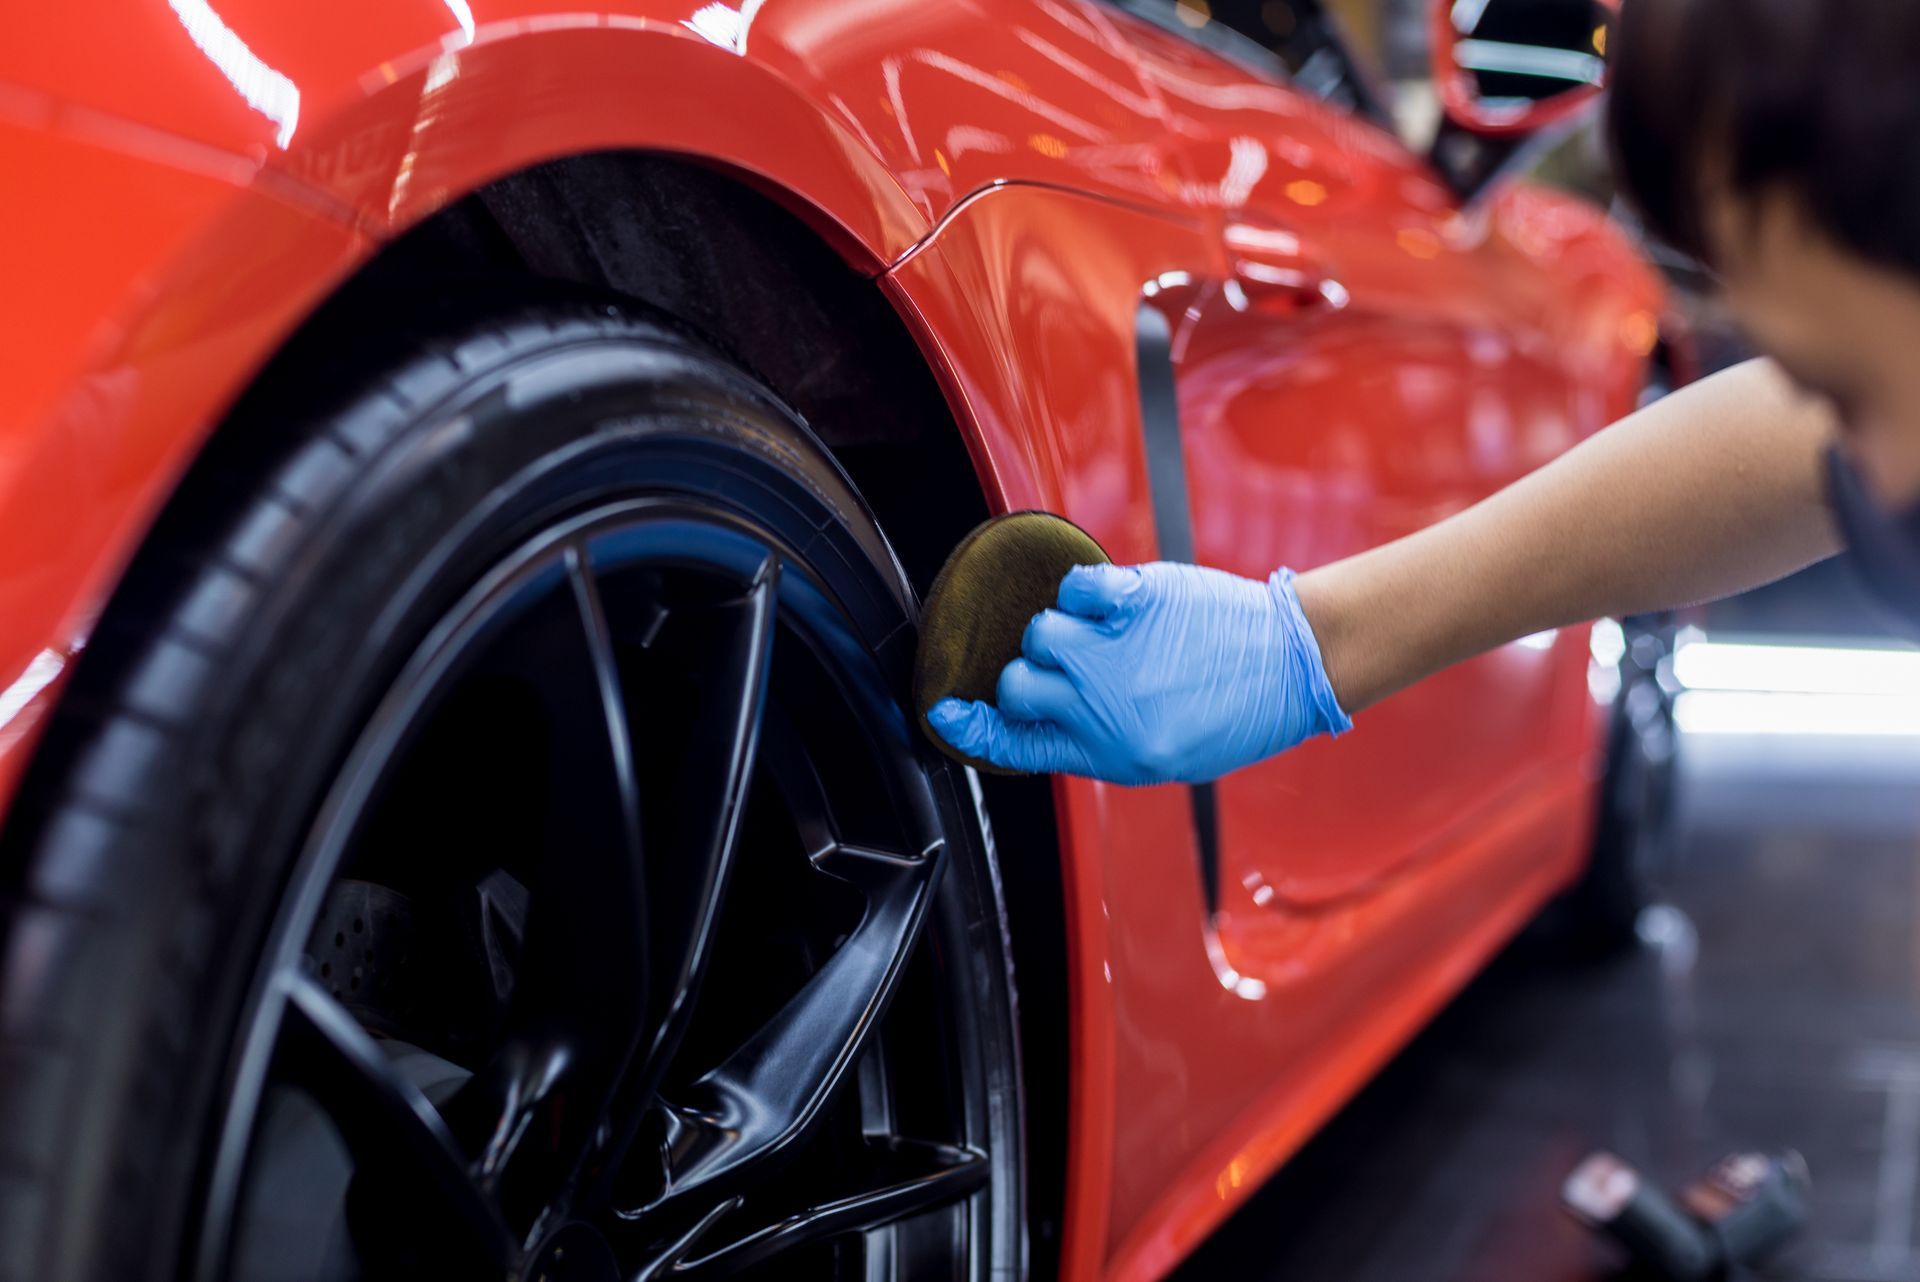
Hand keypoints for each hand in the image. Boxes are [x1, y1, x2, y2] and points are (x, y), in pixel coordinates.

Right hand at [927, 561, 1350, 784]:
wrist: (1293, 666)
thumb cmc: (1236, 712)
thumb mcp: (1162, 753)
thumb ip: (1099, 735)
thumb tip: (1046, 712)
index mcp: (1108, 751)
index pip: (1015, 744)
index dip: (971, 728)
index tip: (946, 711)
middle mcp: (1105, 705)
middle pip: (1016, 683)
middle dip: (1027, 672)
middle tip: (1064, 665)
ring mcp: (1119, 653)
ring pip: (1041, 632)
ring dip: (1062, 628)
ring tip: (1102, 631)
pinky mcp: (1140, 603)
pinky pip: (1078, 587)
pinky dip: (1084, 588)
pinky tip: (1109, 599)